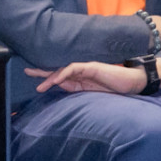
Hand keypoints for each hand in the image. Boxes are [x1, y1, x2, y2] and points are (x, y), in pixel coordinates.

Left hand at [26, 61, 147, 94]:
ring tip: (40, 86)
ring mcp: (87, 67)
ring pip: (64, 69)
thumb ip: (79, 90)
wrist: (134, 82)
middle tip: (26, 71)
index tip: (35, 82)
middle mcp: (82, 70)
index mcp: (82, 77)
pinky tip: (56, 80)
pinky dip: (64, 74)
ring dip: (51, 77)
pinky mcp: (92, 67)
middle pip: (58, 70)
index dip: (48, 77)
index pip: (61, 76)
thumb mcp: (93, 93)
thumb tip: (62, 90)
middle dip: (42, 71)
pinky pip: (74, 68)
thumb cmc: (117, 88)